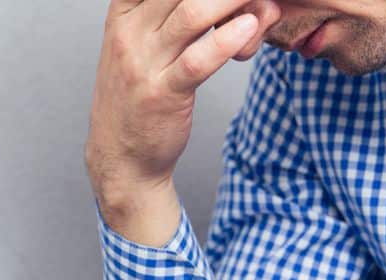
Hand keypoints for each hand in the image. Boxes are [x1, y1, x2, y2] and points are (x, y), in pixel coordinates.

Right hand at [86, 0, 281, 244]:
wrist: (121, 157)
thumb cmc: (141, 98)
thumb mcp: (143, 46)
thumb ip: (171, 17)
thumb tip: (222, 3)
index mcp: (124, 13)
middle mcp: (129, 33)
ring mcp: (143, 64)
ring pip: (192, 15)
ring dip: (233, 2)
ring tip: (263, 1)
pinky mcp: (162, 94)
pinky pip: (197, 61)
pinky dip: (226, 41)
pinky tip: (250, 28)